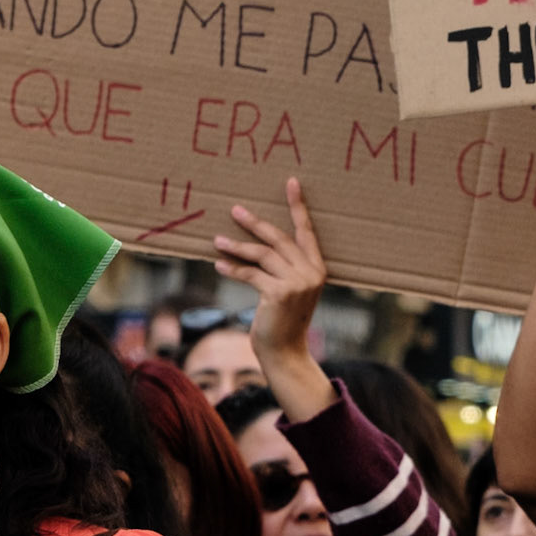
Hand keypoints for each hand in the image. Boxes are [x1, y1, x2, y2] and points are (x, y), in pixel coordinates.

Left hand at [213, 177, 326, 367]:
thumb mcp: (290, 292)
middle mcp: (310, 272)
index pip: (306, 231)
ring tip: (217, 240)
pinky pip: (250, 273)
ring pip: (261, 254)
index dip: (297, 206)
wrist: (285, 353)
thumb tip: (256, 247)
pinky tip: (219, 264)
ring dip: (236, 246)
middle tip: (235, 209)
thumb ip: (284, 269)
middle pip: (279, 238)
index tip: (291, 182)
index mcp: (318, 268)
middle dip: (255, 223)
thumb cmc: (284, 321)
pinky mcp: (278, 293)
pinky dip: (232, 268)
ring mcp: (296, 282)